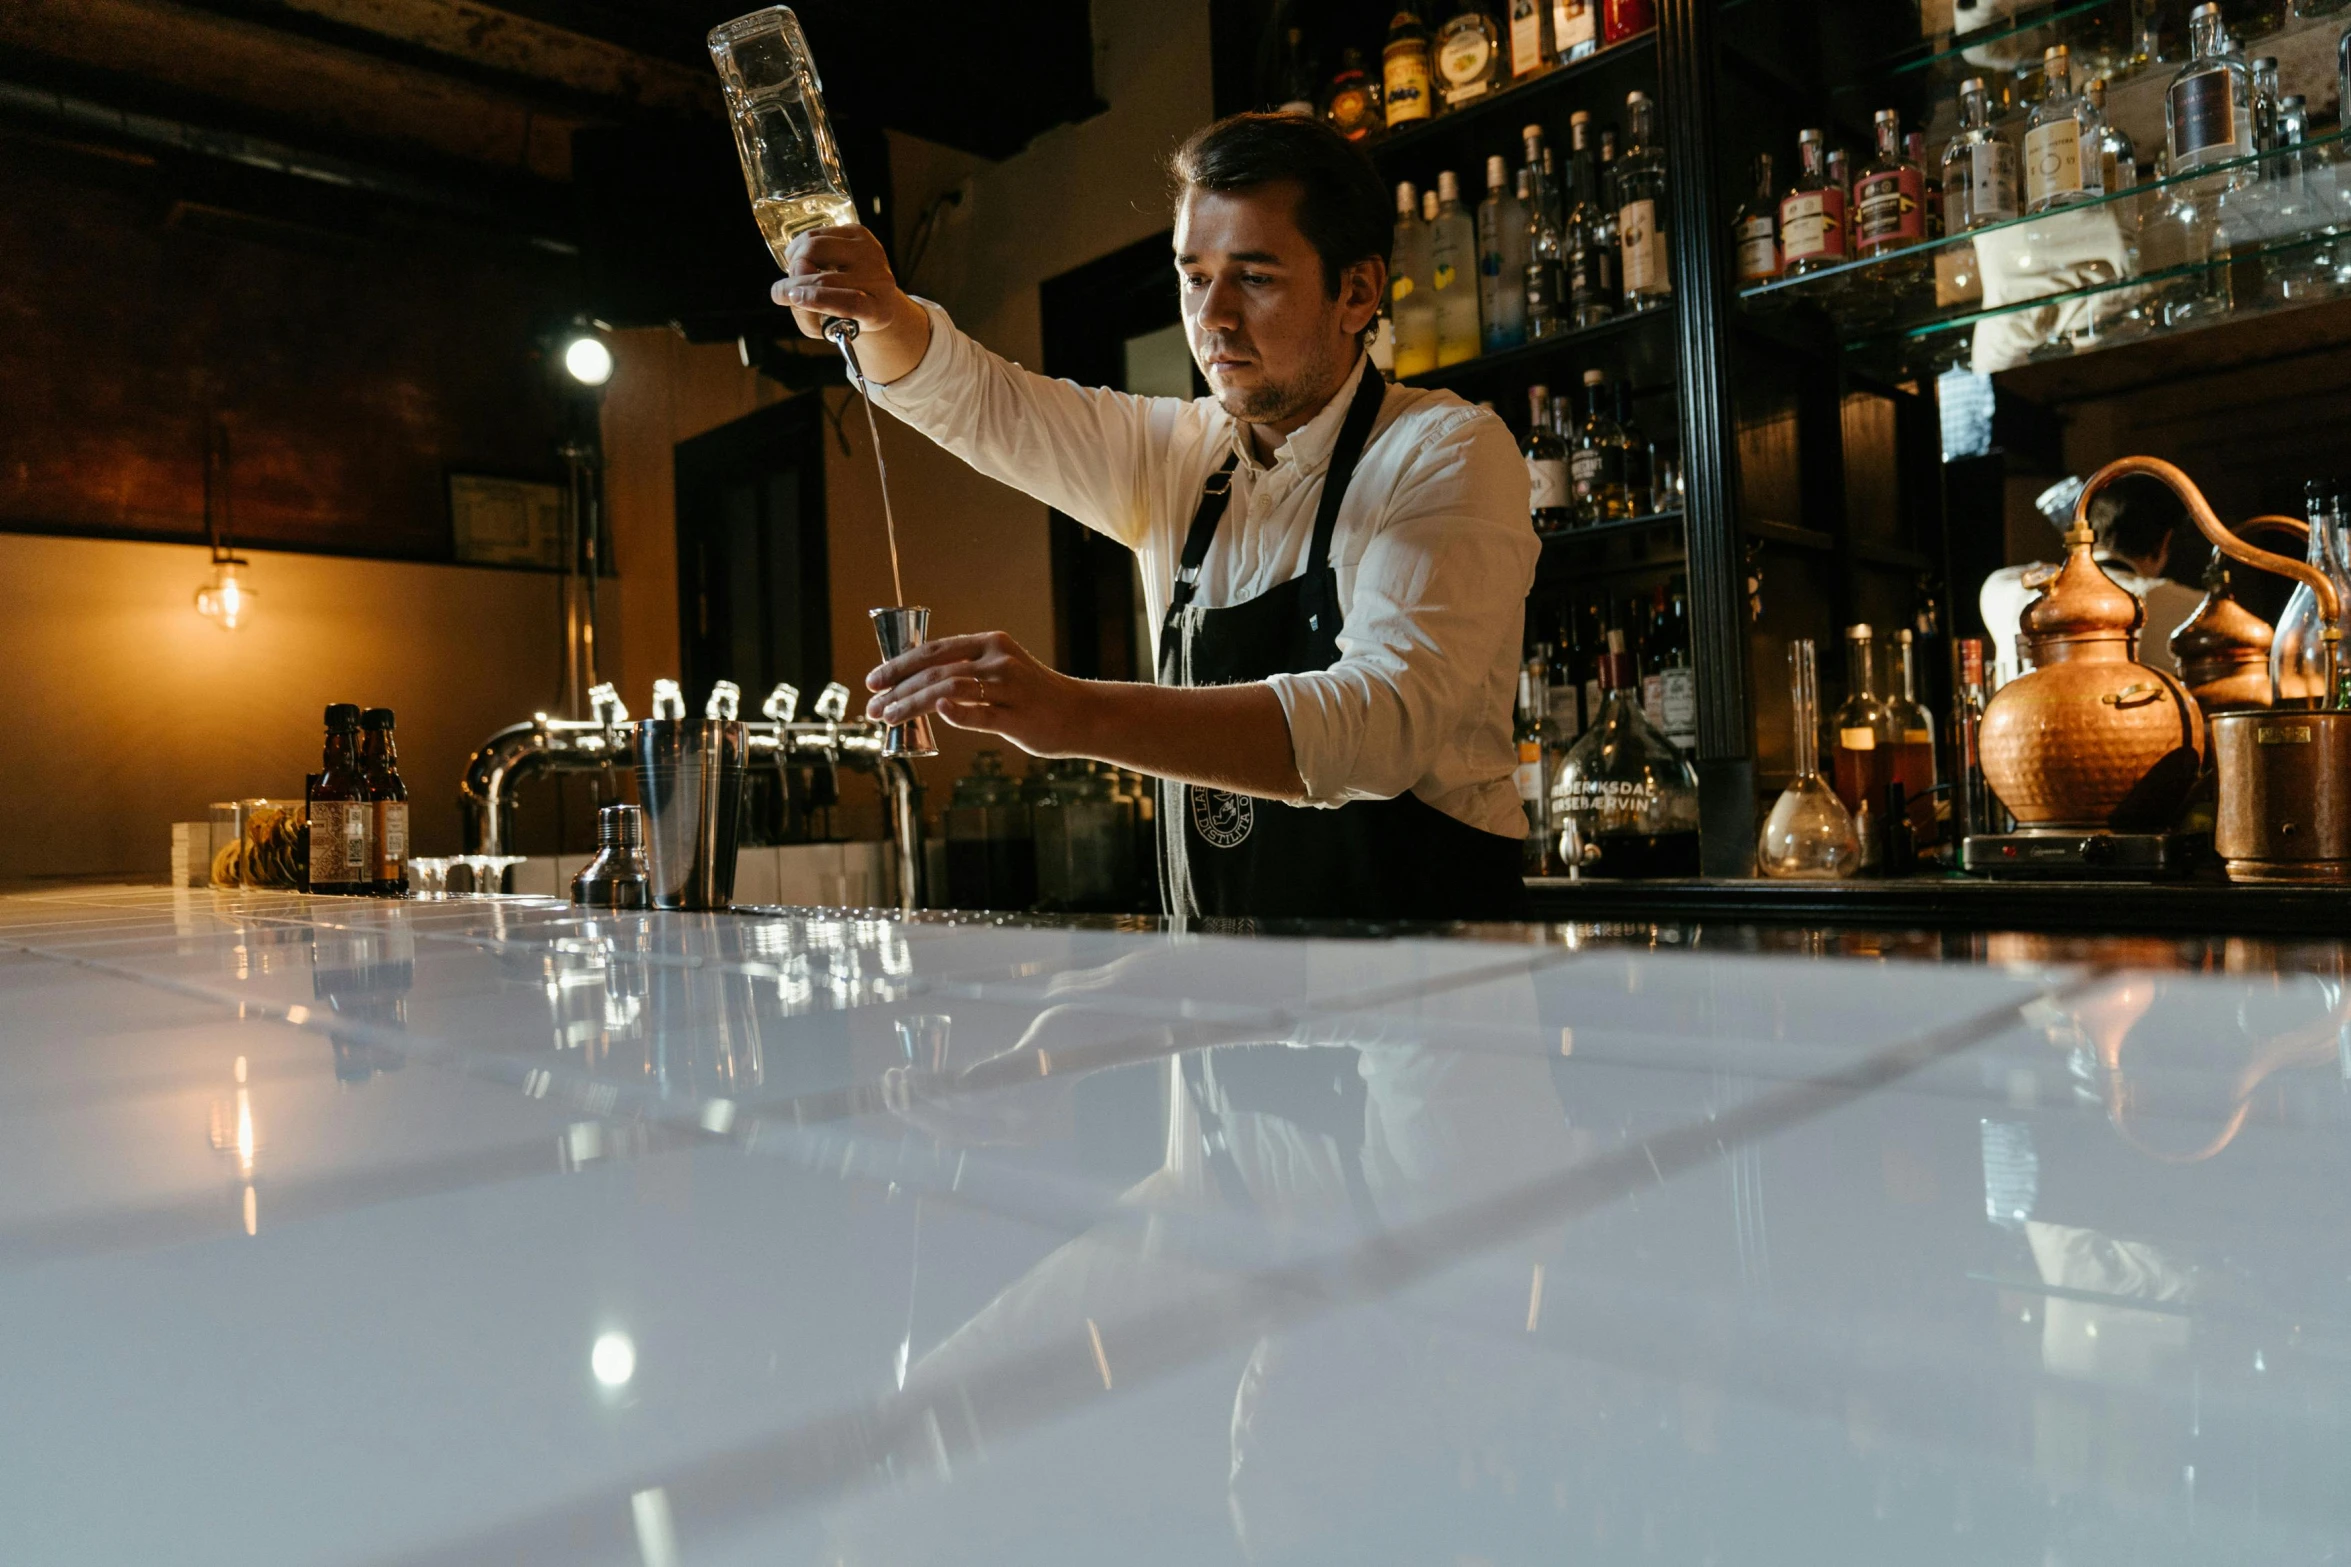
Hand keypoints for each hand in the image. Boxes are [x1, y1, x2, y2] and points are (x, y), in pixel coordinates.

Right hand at [768, 224, 930, 383]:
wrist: (871, 292)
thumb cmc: (846, 315)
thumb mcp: (829, 328)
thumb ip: (807, 316)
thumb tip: (789, 291)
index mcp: (878, 310)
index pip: (851, 303)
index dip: (819, 299)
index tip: (794, 298)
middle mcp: (880, 280)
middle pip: (826, 277)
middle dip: (794, 284)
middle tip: (782, 293)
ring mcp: (871, 252)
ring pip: (816, 248)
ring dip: (795, 261)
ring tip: (794, 274)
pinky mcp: (859, 233)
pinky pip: (816, 233)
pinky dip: (798, 246)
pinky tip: (801, 258)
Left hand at [866, 631, 1092, 757]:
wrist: (1081, 713)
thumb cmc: (1033, 695)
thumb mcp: (1000, 669)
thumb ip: (965, 672)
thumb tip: (920, 686)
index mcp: (989, 643)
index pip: (933, 651)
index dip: (899, 665)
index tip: (873, 681)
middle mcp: (997, 660)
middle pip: (935, 671)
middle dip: (897, 689)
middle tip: (872, 707)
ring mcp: (1009, 688)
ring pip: (950, 690)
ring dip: (912, 703)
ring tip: (889, 717)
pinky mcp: (1018, 718)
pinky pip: (981, 715)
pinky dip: (958, 713)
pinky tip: (939, 713)